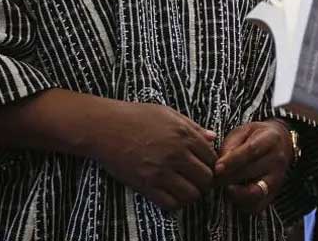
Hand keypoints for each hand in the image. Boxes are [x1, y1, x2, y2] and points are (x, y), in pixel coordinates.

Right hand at [88, 101, 217, 209]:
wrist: (104, 127)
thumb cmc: (136, 116)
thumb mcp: (168, 114)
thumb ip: (193, 127)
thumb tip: (213, 137)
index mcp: (184, 135)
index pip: (212, 158)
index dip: (211, 165)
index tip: (204, 167)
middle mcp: (176, 154)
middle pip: (206, 178)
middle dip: (204, 182)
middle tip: (196, 180)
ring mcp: (161, 170)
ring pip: (191, 194)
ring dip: (191, 194)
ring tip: (184, 188)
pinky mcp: (145, 184)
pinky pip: (171, 203)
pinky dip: (175, 202)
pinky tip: (170, 194)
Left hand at [214, 120, 293, 212]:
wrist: (281, 144)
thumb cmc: (256, 137)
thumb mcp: (244, 132)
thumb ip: (230, 145)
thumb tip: (219, 165)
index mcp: (271, 139)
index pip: (251, 151)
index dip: (232, 161)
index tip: (217, 168)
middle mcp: (277, 160)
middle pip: (251, 172)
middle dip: (228, 177)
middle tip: (213, 179)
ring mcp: (277, 179)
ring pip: (255, 192)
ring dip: (235, 193)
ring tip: (223, 187)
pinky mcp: (273, 194)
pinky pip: (257, 206)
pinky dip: (242, 204)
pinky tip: (233, 195)